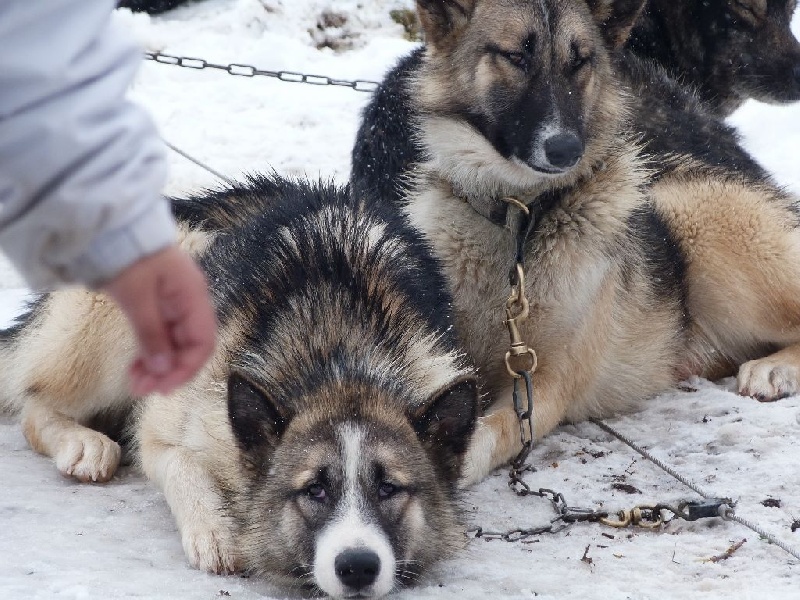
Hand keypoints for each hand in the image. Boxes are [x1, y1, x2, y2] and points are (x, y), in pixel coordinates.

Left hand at [102, 245, 216, 395]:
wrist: (111, 229)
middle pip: (189, 347)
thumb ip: (151, 335)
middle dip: (168, 372)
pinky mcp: (158, 305)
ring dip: (158, 366)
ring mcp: (174, 304)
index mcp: (193, 297)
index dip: (187, 369)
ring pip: (173, 345)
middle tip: (141, 390)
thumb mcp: (137, 297)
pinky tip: (135, 367)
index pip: (203, 343)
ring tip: (134, 383)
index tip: (163, 388)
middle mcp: (189, 303)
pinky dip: (149, 353)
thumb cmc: (128, 256)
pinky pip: (160, 336)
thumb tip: (162, 370)